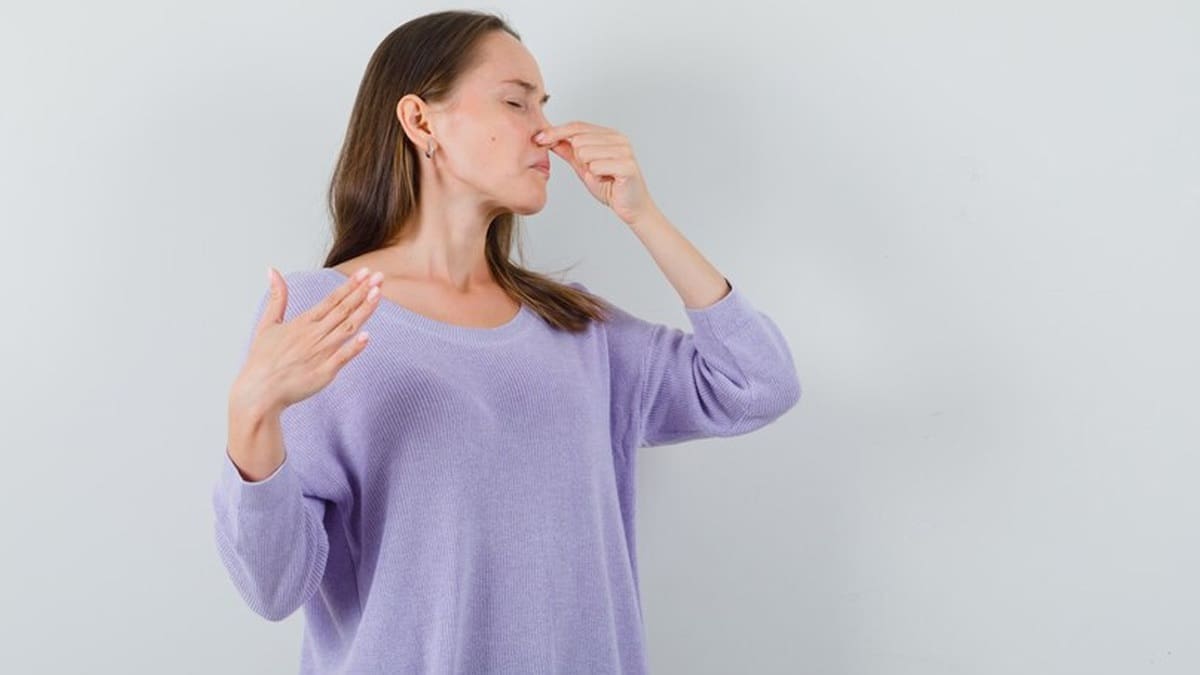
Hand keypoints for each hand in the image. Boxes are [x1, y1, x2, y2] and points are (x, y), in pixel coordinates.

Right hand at [230, 267, 381, 417]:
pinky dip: (354, 347)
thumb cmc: (263, 360)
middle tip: (380, 277)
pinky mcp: (324, 372)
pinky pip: (342, 358)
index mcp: (303, 323)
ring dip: (364, 311)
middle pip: (343, 310)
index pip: (331, 300)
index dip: (350, 285)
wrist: (259, 392)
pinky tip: (368, 336)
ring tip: (378, 294)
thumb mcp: (267, 324)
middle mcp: (314, 335)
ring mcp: (320, 353)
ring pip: (347, 328)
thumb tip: (273, 271)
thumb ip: (277, 298)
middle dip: (363, 292)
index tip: (365, 272)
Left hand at [536, 121, 660, 225]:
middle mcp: (618, 138)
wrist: (631, 207)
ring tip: (602, 176)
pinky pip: (596, 166)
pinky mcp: (627, 165)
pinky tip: (608, 181)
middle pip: (579, 139)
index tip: (538, 138)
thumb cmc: (610, 186)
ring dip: (589, 169)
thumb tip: (548, 138)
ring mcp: (624, 151)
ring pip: (585, 152)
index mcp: (609, 135)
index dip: (556, 131)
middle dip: (579, 159)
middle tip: (593, 171)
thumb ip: (568, 151)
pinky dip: (597, 177)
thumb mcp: (583, 166)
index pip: (577, 126)